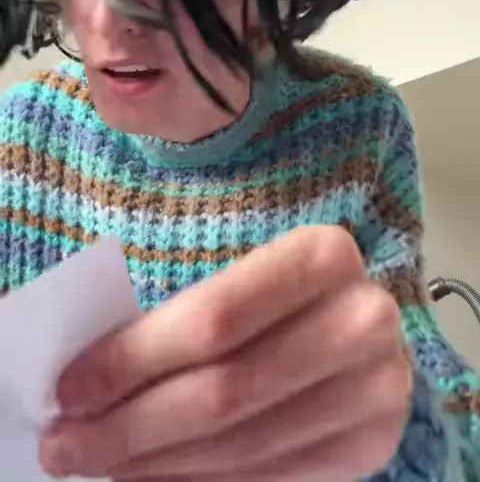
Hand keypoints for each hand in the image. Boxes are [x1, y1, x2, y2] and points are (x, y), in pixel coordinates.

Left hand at [40, 227, 411, 480]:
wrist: (357, 324)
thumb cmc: (276, 296)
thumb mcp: (239, 278)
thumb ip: (180, 320)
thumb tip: (88, 384)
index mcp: (323, 256)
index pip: (214, 319)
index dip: (134, 360)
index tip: (70, 389)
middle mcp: (363, 320)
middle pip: (226, 390)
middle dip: (132, 425)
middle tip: (66, 444)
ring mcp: (377, 388)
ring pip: (244, 445)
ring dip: (159, 464)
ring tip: (103, 464)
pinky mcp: (376, 443)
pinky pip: (272, 479)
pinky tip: (158, 477)